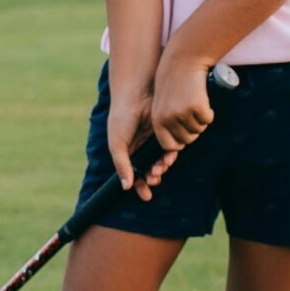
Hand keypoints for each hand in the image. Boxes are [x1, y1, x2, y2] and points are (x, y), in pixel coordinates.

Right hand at [106, 83, 176, 200]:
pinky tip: (169, 156)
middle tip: (155, 178)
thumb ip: (122, 165)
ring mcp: (154, 142)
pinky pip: (172, 149)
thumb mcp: (117, 143)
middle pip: (150, 170)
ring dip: (162, 168)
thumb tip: (126, 188)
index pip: (135, 175)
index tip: (147, 196)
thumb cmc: (122, 118)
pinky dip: (171, 155)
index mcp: (128, 153)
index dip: (141, 186)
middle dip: (153, 177)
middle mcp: (142, 149)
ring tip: (161, 167)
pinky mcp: (167, 133)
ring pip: (161, 161)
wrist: (137, 95)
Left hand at [148, 54, 215, 168]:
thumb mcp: (163, 104)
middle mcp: (168, 119)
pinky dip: (209, 113)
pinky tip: (203, 100)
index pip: (169, 145)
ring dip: (201, 120)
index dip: (180, 142)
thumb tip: (178, 146)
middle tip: (193, 114)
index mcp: (157, 120)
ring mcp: (183, 114)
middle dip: (194, 130)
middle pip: (188, 139)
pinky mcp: (197, 107)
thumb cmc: (173, 83)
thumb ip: (167, 122)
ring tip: (195, 103)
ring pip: (199, 129)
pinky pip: (208, 119)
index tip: (185, 133)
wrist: (183, 61)